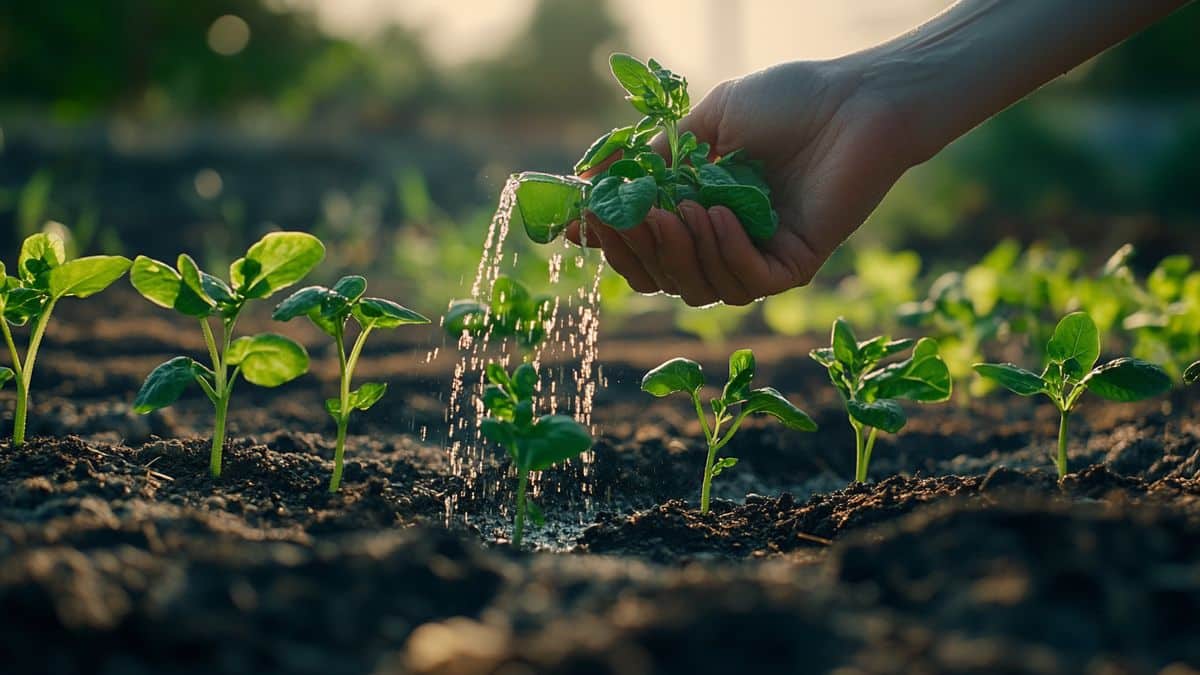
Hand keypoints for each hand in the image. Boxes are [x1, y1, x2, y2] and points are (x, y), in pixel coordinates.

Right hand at [567, 59, 917, 305]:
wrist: (855, 101)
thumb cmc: (788, 102)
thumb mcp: (704, 124)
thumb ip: (652, 159)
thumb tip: (588, 181)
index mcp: (702, 213)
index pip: (647, 248)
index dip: (613, 242)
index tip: (582, 224)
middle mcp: (727, 243)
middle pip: (665, 278)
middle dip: (639, 251)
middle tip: (631, 219)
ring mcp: (761, 258)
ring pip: (701, 287)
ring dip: (683, 251)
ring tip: (681, 209)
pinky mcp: (794, 266)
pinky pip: (747, 280)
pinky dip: (726, 252)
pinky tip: (719, 216)